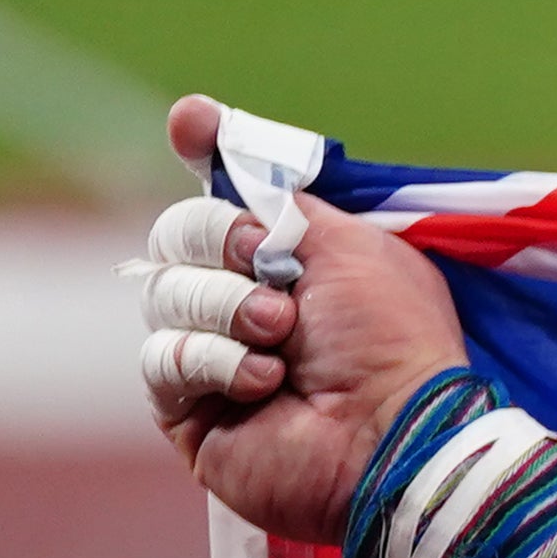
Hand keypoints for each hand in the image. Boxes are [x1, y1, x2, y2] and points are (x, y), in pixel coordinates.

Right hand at [140, 92, 470, 545]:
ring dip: (223, 307)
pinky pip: (162, 358)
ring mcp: (213, 358)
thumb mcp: (349, 245)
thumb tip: (204, 124)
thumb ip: (280, 196)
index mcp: (294, 264)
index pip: (226, 200)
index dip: (206, 156)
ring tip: (280, 336)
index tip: (191, 123)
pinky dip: (211, 359)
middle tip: (264, 265)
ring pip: (162, 294)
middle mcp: (246, 305)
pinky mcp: (189, 411)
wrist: (394, 434)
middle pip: (175, 237)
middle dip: (215, 241)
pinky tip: (262, 380)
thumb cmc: (391, 340)